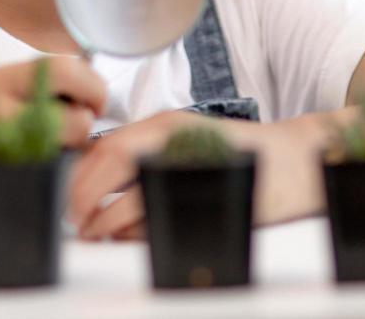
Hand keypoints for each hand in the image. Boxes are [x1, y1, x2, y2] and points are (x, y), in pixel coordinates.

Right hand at [0, 56, 105, 235]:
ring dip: (70, 156)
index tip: (92, 101)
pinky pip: (53, 184)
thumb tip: (85, 90)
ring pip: (68, 154)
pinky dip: (55, 182)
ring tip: (49, 156)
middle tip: (80, 130)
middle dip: (86, 125)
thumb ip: (28, 88)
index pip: (65, 69)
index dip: (91, 86)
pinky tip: (37, 179)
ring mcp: (1, 154)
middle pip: (75, 115)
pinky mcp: (2, 189)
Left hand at [67, 110, 328, 240]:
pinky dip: (136, 236)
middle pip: (111, 163)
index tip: (69, 196)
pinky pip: (159, 223)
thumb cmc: (238, 153)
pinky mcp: (207, 196)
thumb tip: (95, 175)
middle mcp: (176, 140)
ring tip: (96, 234)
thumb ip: (146, 150)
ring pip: (131, 198)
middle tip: (75, 220)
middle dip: (83, 197)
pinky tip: (130, 240)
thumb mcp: (187, 139)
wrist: (295, 160)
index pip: (107, 145)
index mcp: (166, 124)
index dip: (80, 174)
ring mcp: (191, 167)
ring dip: (105, 222)